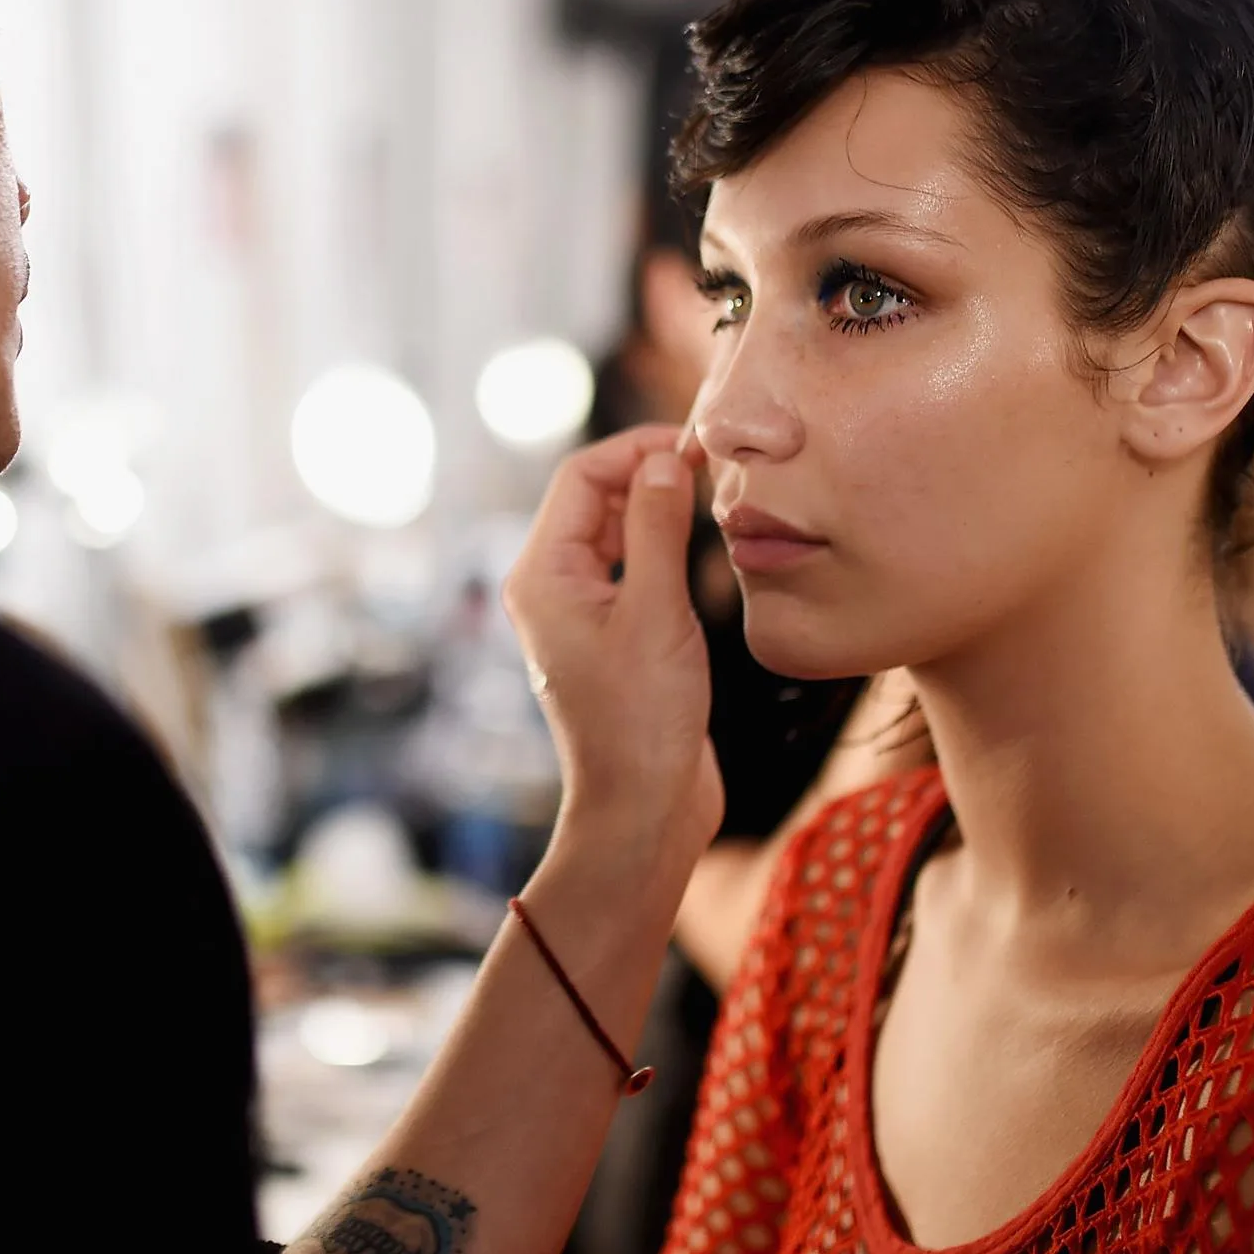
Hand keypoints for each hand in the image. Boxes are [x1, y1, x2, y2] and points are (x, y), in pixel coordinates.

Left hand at [502, 425, 722, 863]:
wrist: (642, 808)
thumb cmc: (643, 718)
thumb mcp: (655, 610)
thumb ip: (656, 526)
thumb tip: (663, 458)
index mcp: (541, 574)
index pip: (581, 476)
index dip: (635, 450)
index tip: (696, 445)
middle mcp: (549, 587)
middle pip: (593, 499)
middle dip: (646, 474)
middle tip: (711, 467)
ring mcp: (577, 614)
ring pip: (612, 532)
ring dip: (655, 510)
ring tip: (709, 501)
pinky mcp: (609, 637)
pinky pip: (628, 569)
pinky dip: (660, 548)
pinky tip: (698, 551)